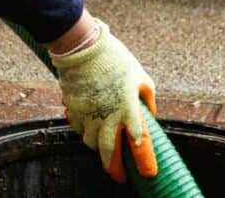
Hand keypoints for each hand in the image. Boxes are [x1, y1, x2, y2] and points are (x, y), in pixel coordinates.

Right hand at [50, 18, 157, 182]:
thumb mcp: (140, 75)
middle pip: (110, 153)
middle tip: (119, 177)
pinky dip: (84, 133)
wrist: (83, 47)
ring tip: (105, 150)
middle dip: (115, 169)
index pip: (139, 143)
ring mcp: (88, 114)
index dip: (144, 162)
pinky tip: (89, 128)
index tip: (148, 172)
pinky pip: (78, 129)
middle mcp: (108, 116)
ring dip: (99, 150)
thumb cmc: (115, 58)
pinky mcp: (73, 109)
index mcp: (129, 108)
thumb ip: (148, 97)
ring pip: (91, 144)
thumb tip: (151, 112)